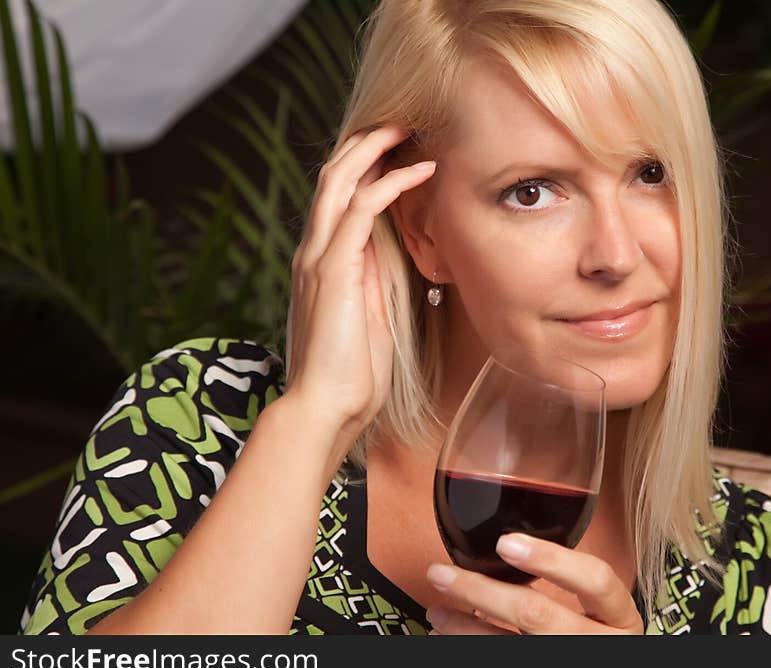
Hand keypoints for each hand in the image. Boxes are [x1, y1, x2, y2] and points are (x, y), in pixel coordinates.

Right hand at [284, 124, 435, 438]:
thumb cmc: (351, 371)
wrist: (326, 407)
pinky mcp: (333, 269)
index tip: (400, 148)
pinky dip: (391, 183)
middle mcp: (314, 251)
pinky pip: (360, 209)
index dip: (364, 165)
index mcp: (322, 262)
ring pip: (339, 179)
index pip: (337, 197)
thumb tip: (389, 251)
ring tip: (409, 128)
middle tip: (403, 122)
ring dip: (375, 148)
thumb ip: (372, 279)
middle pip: (333, 175)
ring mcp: (319, 257)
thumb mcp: (368, 315)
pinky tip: (421, 170)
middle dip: (366, 143)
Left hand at [424, 533, 644, 634]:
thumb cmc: (595, 638)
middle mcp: (602, 645)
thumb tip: (508, 545)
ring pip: (508, 646)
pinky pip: (503, 666)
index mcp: (620, 617)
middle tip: (443, 574)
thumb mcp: (600, 612)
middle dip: (480, 591)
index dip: (550, 559)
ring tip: (436, 610)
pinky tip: (449, 637)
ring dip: (463, 626)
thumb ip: (569, 582)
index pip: (595, 579)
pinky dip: (469, 646)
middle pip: (537, 614)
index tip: (505, 543)